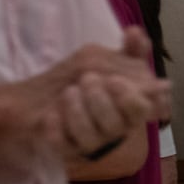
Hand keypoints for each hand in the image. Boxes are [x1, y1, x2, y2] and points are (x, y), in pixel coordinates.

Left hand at [41, 30, 170, 157]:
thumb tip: (136, 32)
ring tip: (68, 92)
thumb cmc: (87, 81)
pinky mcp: (65, 150)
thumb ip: (129, 50)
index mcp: (130, 111)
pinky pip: (63, 147)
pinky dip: (57, 130)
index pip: (140, 110)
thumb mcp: (107, 60)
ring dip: (78, 113)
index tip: (113, 80)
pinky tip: (50, 115)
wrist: (42, 97)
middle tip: (86, 80)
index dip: (129, 98)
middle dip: (101, 101)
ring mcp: (89, 143)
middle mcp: (112, 130)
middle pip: (115, 126)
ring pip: (90, 139)